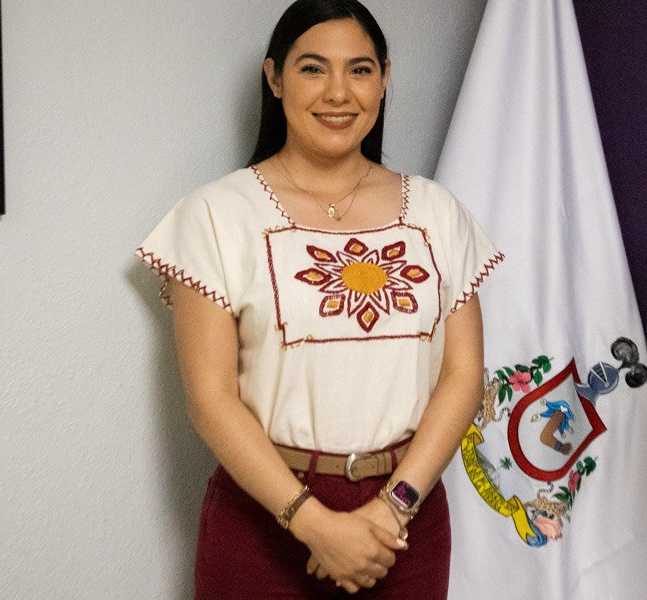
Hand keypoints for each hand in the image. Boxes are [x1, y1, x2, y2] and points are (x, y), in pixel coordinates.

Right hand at [291, 499, 407, 593]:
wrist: (320, 528)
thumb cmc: (344, 522)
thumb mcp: (368, 524)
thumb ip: (387, 537)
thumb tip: (404, 546)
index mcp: (374, 550)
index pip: (390, 560)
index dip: (389, 554)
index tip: (384, 550)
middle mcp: (365, 565)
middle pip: (382, 572)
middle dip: (381, 565)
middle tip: (375, 556)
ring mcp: (352, 573)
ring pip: (369, 582)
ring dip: (371, 575)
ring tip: (366, 565)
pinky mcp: (340, 577)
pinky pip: (353, 588)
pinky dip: (357, 583)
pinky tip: (355, 573)